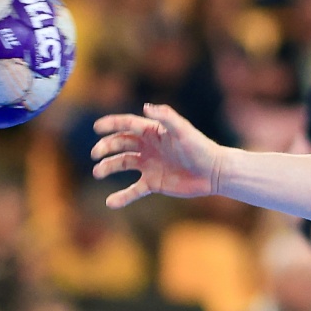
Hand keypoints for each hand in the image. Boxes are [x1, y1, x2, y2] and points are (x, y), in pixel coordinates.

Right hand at [90, 105, 224, 207]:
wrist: (213, 172)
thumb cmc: (200, 148)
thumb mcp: (183, 131)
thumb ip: (166, 117)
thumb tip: (145, 107)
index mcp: (152, 132)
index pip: (127, 125)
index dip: (111, 124)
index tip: (97, 128)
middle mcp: (148, 147)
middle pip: (120, 143)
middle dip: (106, 147)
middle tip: (96, 154)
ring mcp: (149, 165)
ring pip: (122, 163)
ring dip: (108, 167)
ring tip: (98, 172)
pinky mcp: (153, 183)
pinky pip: (133, 190)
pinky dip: (122, 196)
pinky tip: (110, 203)